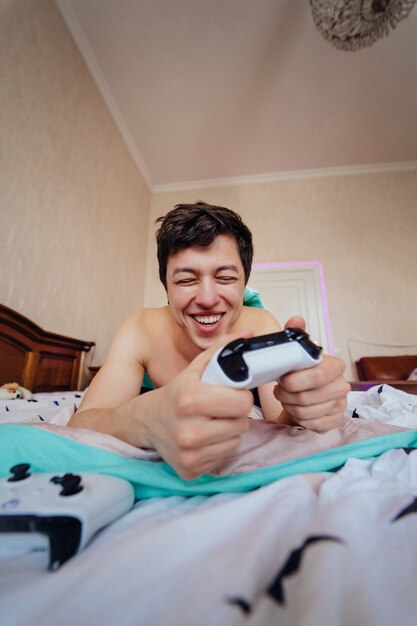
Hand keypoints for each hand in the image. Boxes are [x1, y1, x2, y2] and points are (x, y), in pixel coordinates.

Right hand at [141, 333, 253, 478]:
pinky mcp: (190, 470)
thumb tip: (249, 333)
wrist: (143, 422)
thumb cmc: (174, 393)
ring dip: (229, 431)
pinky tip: (204, 437)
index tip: (229, 393)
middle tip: (220, 408)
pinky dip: (218, 446)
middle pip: (242, 423)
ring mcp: (188, 453)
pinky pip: (223, 456)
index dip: (239, 396)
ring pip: (235, 441)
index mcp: (190, 400)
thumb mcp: (194, 369)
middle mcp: (188, 430)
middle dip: (235, 414)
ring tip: (211, 421)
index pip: (242, 402)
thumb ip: (222, 350)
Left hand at [273, 317, 350, 431]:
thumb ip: (295, 336)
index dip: (295, 380)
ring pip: (305, 412)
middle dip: (287, 395)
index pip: (318, 374)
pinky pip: (310, 424)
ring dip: (290, 406)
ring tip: (287, 399)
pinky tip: (296, 410)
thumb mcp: (297, 354)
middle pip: (307, 396)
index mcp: (335, 366)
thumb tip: (296, 320)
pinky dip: (298, 419)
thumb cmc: (301, 374)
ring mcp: (340, 405)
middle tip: (279, 390)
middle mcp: (342, 386)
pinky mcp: (334, 422)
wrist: (306, 397)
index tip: (282, 379)